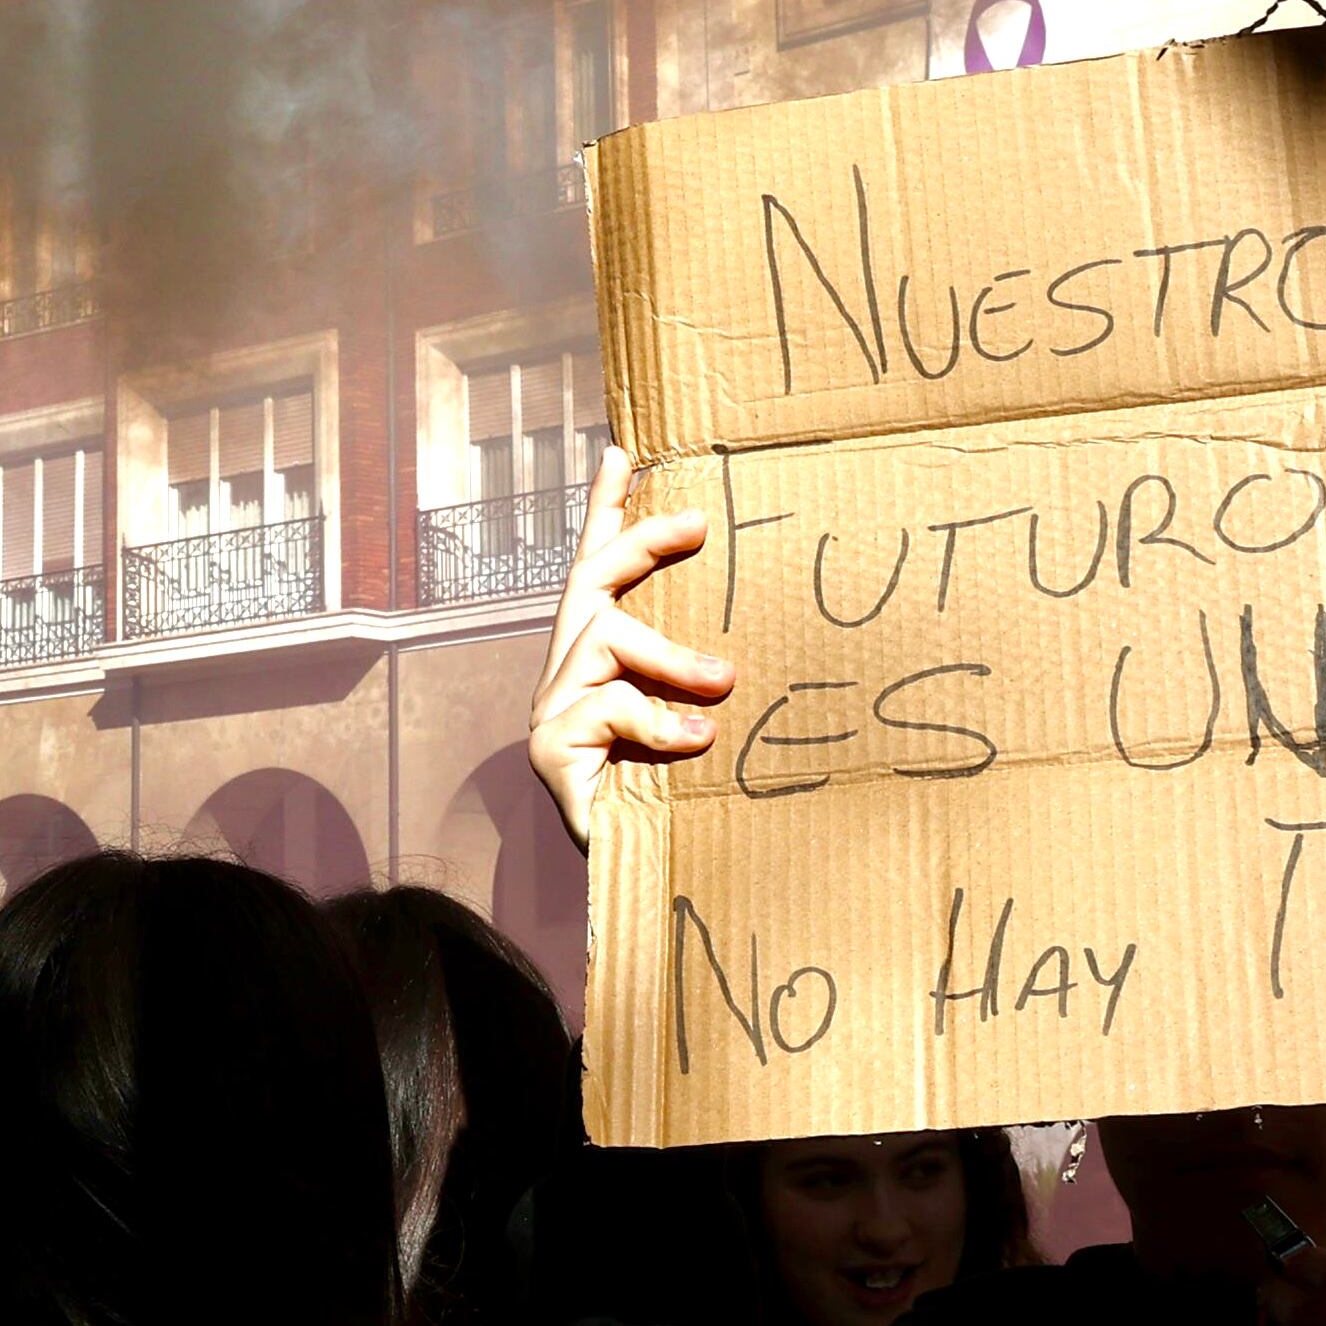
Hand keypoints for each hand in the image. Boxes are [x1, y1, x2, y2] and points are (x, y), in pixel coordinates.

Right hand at [524, 440, 735, 850]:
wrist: (638, 877)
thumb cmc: (674, 795)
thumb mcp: (697, 720)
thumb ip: (710, 679)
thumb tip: (777, 632)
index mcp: (598, 657)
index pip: (596, 568)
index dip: (605, 508)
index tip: (621, 448)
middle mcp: (565, 672)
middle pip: (589, 579)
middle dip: (640, 540)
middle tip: (698, 523)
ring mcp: (549, 709)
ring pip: (607, 640)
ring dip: (672, 657)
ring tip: (726, 683)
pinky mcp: (549, 749)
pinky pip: (608, 708)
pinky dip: (657, 719)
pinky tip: (696, 739)